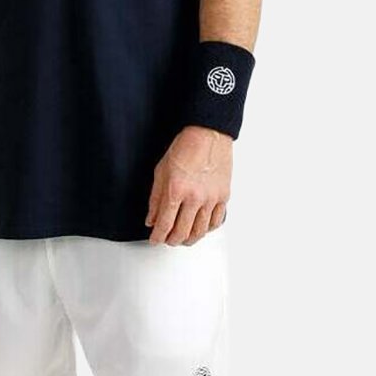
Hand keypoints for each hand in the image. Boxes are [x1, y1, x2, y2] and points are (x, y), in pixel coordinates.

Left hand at [145, 126, 230, 244]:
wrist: (208, 134)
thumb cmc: (185, 147)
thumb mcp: (161, 171)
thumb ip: (155, 198)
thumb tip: (152, 219)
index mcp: (176, 190)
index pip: (164, 224)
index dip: (157, 236)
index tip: (154, 239)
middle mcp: (195, 197)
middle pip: (182, 232)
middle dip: (171, 240)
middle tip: (167, 240)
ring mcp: (211, 198)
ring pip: (200, 231)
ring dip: (189, 239)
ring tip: (182, 238)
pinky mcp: (223, 196)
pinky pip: (216, 221)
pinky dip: (207, 230)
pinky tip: (200, 228)